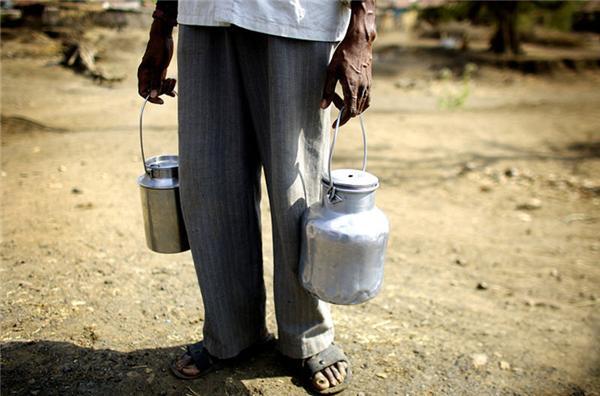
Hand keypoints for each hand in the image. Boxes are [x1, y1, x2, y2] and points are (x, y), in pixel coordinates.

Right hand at [137, 19, 175, 103]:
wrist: (163, 37)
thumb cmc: (159, 49)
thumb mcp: (159, 66)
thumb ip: (155, 81)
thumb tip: (153, 95)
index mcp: (143, 74)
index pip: (143, 92)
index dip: (151, 98)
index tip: (161, 101)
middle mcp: (147, 75)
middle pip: (153, 91)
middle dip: (163, 89)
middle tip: (171, 81)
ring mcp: (153, 73)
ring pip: (159, 87)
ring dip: (167, 87)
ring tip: (174, 80)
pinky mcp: (160, 71)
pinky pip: (162, 83)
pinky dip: (168, 87)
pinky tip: (174, 93)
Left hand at [321, 1, 375, 125]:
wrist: (359, 42)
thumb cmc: (343, 55)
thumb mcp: (330, 71)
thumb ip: (327, 90)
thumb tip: (323, 106)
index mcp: (352, 86)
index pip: (350, 111)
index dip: (343, 120)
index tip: (335, 125)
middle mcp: (363, 88)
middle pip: (355, 110)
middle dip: (343, 111)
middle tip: (331, 100)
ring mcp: (368, 86)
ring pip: (361, 106)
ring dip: (350, 106)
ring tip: (338, 97)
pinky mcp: (370, 83)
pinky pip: (366, 99)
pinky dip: (358, 102)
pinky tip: (349, 96)